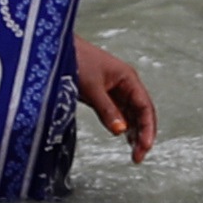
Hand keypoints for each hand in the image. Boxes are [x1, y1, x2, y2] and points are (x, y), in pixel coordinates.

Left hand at [69, 36, 158, 161]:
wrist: (54, 46)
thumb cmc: (74, 58)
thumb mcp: (91, 86)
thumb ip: (106, 109)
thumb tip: (121, 131)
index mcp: (128, 78)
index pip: (145, 107)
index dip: (148, 127)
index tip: (145, 146)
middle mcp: (124, 84)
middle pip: (141, 113)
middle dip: (143, 134)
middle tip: (139, 156)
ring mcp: (114, 89)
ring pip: (130, 114)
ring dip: (134, 132)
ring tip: (134, 152)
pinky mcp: (102, 93)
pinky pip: (117, 112)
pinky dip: (121, 125)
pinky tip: (123, 137)